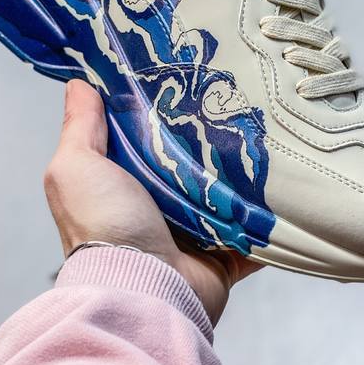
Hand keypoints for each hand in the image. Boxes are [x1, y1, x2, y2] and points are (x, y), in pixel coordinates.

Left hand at [44, 79, 261, 324]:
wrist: (144, 291)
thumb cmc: (104, 227)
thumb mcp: (77, 167)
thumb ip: (79, 127)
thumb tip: (78, 84)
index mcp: (121, 182)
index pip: (143, 136)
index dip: (159, 107)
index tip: (184, 73)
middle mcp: (155, 206)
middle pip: (189, 162)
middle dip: (209, 138)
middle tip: (236, 99)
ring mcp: (192, 232)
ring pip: (225, 193)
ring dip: (243, 174)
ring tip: (268, 135)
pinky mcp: (223, 254)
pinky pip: (253, 231)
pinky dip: (269, 217)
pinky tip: (287, 186)